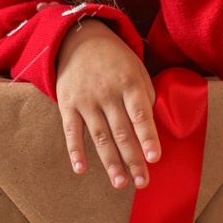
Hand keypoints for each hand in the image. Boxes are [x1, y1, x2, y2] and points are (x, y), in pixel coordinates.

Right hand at [54, 18, 162, 188]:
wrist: (79, 39)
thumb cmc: (116, 60)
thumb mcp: (137, 70)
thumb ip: (145, 97)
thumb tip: (150, 129)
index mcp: (130, 83)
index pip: (140, 115)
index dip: (148, 137)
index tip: (154, 158)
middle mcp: (108, 93)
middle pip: (122, 131)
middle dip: (133, 159)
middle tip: (142, 182)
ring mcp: (86, 100)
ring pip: (100, 136)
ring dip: (110, 162)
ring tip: (120, 183)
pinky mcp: (68, 104)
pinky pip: (72, 131)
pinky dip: (75, 151)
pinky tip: (81, 169)